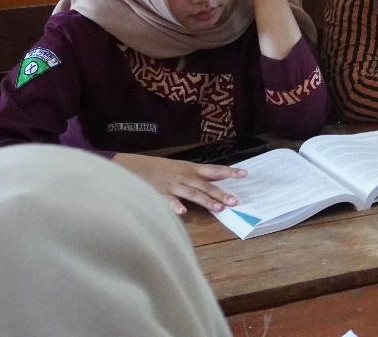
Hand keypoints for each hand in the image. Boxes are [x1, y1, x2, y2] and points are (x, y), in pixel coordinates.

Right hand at [112, 152, 244, 214]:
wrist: (132, 166)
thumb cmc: (159, 169)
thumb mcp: (179, 168)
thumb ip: (196, 176)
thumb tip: (216, 180)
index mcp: (190, 169)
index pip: (214, 170)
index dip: (229, 172)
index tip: (245, 173)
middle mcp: (184, 176)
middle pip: (206, 185)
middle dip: (221, 193)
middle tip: (235, 201)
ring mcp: (172, 185)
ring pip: (192, 194)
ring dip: (206, 201)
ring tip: (219, 208)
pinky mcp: (158, 193)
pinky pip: (168, 201)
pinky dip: (175, 206)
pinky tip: (183, 212)